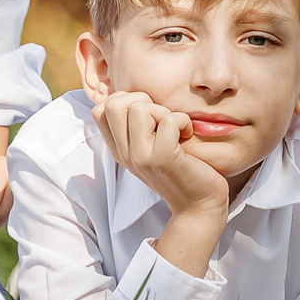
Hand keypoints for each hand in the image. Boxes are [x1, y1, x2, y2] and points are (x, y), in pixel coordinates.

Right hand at [93, 92, 230, 221]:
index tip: (148, 114)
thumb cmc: (181, 168)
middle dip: (142, 101)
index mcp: (119, 149)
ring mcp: (140, 157)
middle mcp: (124, 154)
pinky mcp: (162, 159)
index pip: (99, 109)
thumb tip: (134, 95)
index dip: (125, 100)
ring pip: (139, 108)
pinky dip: (183, 121)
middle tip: (161, 118)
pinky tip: (187, 135)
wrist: (199, 205)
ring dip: (163, 111)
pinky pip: (169, 120)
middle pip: (113, 104)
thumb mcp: (151, 147)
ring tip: (175, 129)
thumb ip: (138, 126)